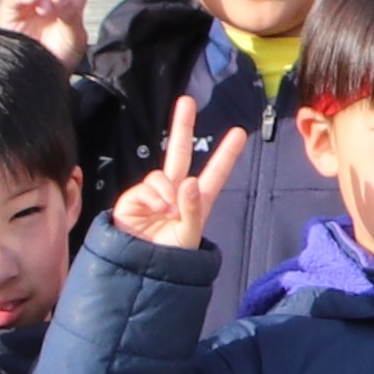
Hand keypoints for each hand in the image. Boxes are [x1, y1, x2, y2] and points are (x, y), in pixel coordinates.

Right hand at [110, 97, 250, 248]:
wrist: (141, 272)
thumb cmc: (171, 258)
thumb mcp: (190, 235)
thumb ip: (192, 208)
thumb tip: (187, 181)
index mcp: (196, 201)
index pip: (215, 174)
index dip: (226, 154)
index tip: (240, 132)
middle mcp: (175, 192)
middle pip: (179, 153)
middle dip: (182, 126)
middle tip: (187, 101)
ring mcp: (154, 193)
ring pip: (163, 174)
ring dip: (167, 190)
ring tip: (167, 212)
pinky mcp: (134, 198)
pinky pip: (146, 185)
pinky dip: (152, 196)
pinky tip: (154, 210)